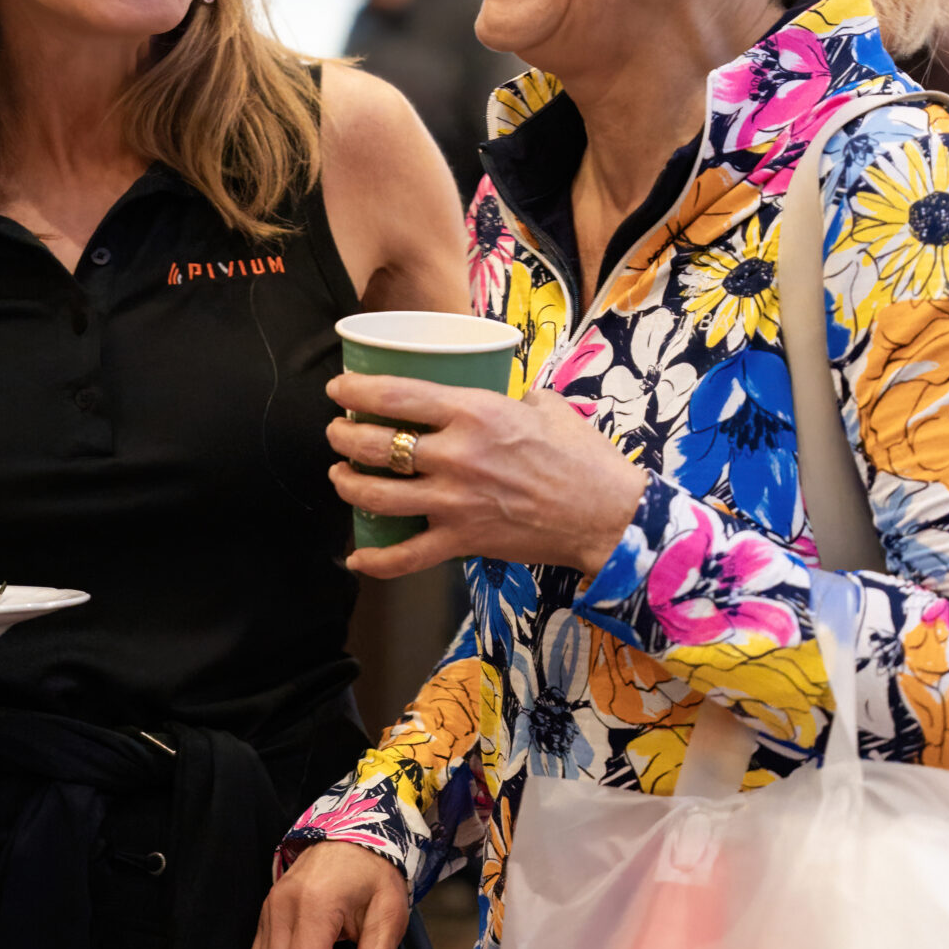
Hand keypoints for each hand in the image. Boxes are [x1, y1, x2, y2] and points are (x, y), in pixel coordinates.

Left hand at [326, 370, 646, 581]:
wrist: (610, 516)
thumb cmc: (584, 457)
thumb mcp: (548, 406)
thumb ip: (515, 396)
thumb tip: (504, 393)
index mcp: (475, 412)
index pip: (396, 395)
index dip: (355, 390)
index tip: (338, 388)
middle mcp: (456, 456)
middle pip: (375, 445)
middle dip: (343, 437)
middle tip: (337, 433)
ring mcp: (455, 502)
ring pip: (378, 497)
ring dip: (348, 485)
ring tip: (341, 476)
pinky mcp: (463, 541)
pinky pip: (405, 557)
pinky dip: (375, 561)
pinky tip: (356, 557)